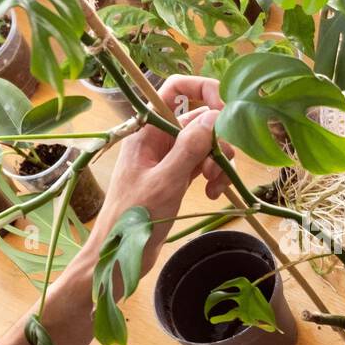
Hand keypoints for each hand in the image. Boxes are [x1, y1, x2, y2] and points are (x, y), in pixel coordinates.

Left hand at [91, 75, 233, 277]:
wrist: (117, 254)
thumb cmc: (132, 218)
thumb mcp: (166, 182)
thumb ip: (189, 148)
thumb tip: (214, 116)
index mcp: (147, 131)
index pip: (175, 89)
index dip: (202, 90)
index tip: (226, 111)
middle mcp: (157, 139)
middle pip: (197, 120)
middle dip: (217, 139)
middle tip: (224, 164)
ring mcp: (167, 159)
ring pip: (203, 145)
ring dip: (217, 163)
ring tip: (216, 188)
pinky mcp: (174, 177)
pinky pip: (201, 165)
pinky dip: (212, 177)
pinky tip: (212, 195)